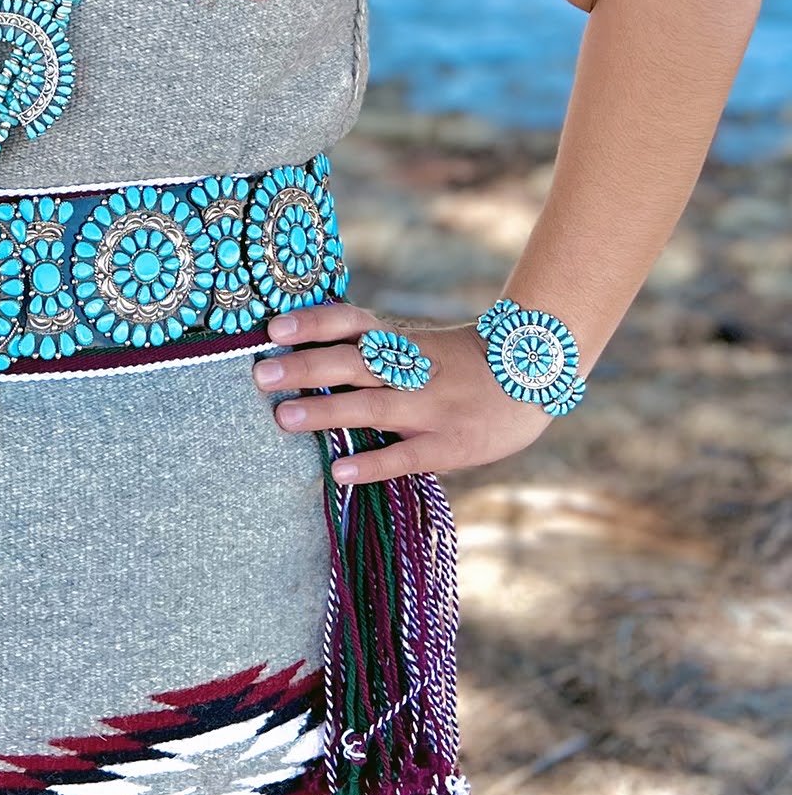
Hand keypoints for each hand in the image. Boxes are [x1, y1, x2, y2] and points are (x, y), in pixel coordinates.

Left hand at [254, 300, 550, 485]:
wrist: (532, 375)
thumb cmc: (460, 362)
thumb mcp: (418, 345)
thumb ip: (373, 350)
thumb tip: (309, 354)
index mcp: (402, 341)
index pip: (352, 323)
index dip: (314, 323)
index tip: (274, 328)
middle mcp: (412, 369)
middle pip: (353, 363)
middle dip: (306, 367)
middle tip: (262, 375)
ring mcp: (430, 408)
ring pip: (373, 407)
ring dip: (328, 411)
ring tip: (285, 418)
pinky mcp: (448, 445)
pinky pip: (405, 455)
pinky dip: (372, 463)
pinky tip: (339, 471)